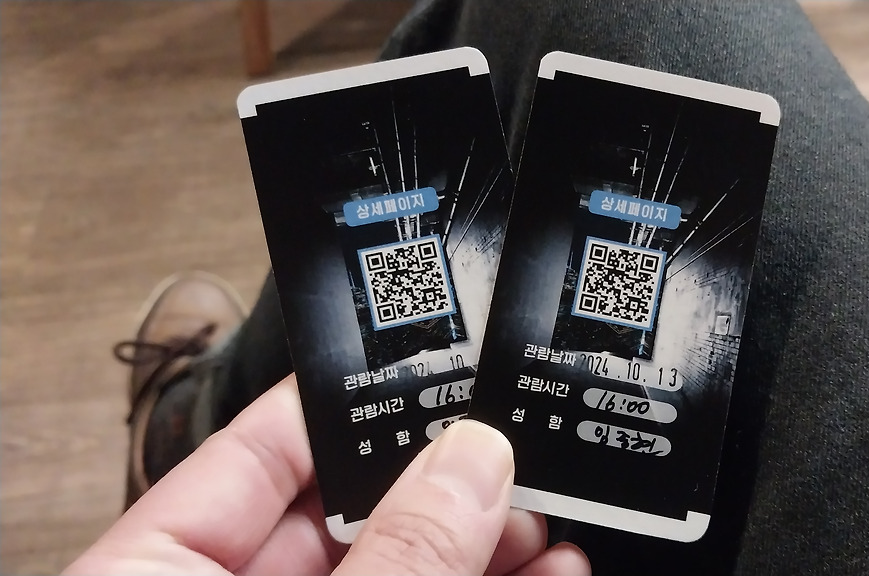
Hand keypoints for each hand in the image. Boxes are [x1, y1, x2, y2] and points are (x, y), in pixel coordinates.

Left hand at [64, 375, 589, 574]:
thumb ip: (393, 556)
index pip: (250, 456)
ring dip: (489, 549)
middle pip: (348, 517)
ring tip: (555, 521)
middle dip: (447, 486)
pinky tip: (549, 575)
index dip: (342, 404)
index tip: (423, 364)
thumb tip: (471, 462)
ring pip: (408, 573)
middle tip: (519, 453)